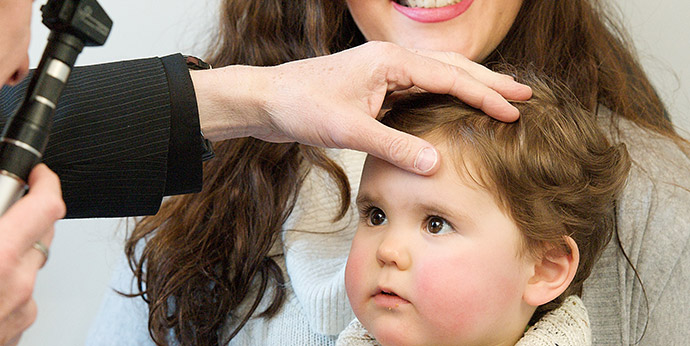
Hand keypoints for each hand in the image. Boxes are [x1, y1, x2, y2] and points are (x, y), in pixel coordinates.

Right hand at [0, 164, 64, 345]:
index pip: (48, 205)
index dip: (45, 181)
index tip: (38, 172)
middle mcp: (16, 283)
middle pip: (43, 232)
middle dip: (24, 214)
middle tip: (1, 208)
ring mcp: (19, 309)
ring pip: (30, 264)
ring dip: (12, 250)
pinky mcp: (17, 328)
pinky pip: (22, 292)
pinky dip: (6, 281)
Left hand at [192, 41, 531, 174]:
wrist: (267, 101)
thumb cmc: (301, 106)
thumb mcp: (349, 130)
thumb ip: (394, 146)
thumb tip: (435, 163)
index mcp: (391, 62)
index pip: (450, 77)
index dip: (485, 95)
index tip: (515, 109)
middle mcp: (391, 61)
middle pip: (452, 69)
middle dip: (489, 82)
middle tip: (524, 94)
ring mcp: (383, 73)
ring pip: (437, 77)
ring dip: (469, 88)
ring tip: (500, 98)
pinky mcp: (375, 88)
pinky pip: (419, 89)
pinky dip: (443, 98)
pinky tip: (453, 109)